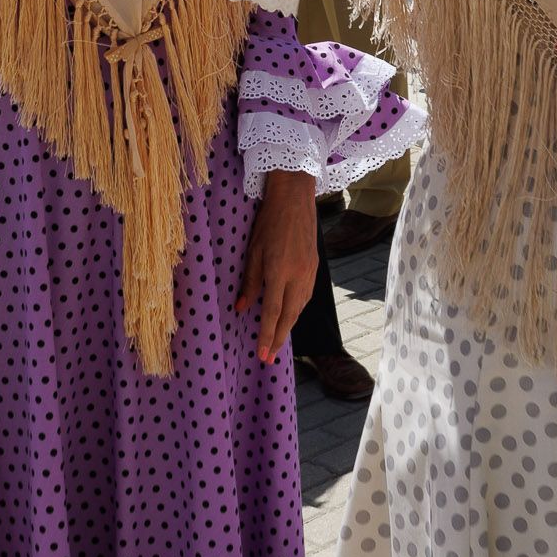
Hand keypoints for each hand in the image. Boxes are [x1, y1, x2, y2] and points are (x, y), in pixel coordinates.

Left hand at [235, 169, 319, 362]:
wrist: (295, 199)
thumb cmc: (269, 222)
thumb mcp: (253, 251)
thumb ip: (249, 282)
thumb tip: (241, 309)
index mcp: (280, 272)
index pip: (272, 313)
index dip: (267, 336)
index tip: (262, 355)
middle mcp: (298, 276)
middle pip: (289, 316)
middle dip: (279, 338)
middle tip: (270, 357)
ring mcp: (310, 272)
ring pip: (300, 308)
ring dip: (288, 326)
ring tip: (277, 340)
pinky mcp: (315, 268)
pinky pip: (306, 296)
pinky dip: (297, 310)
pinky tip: (290, 314)